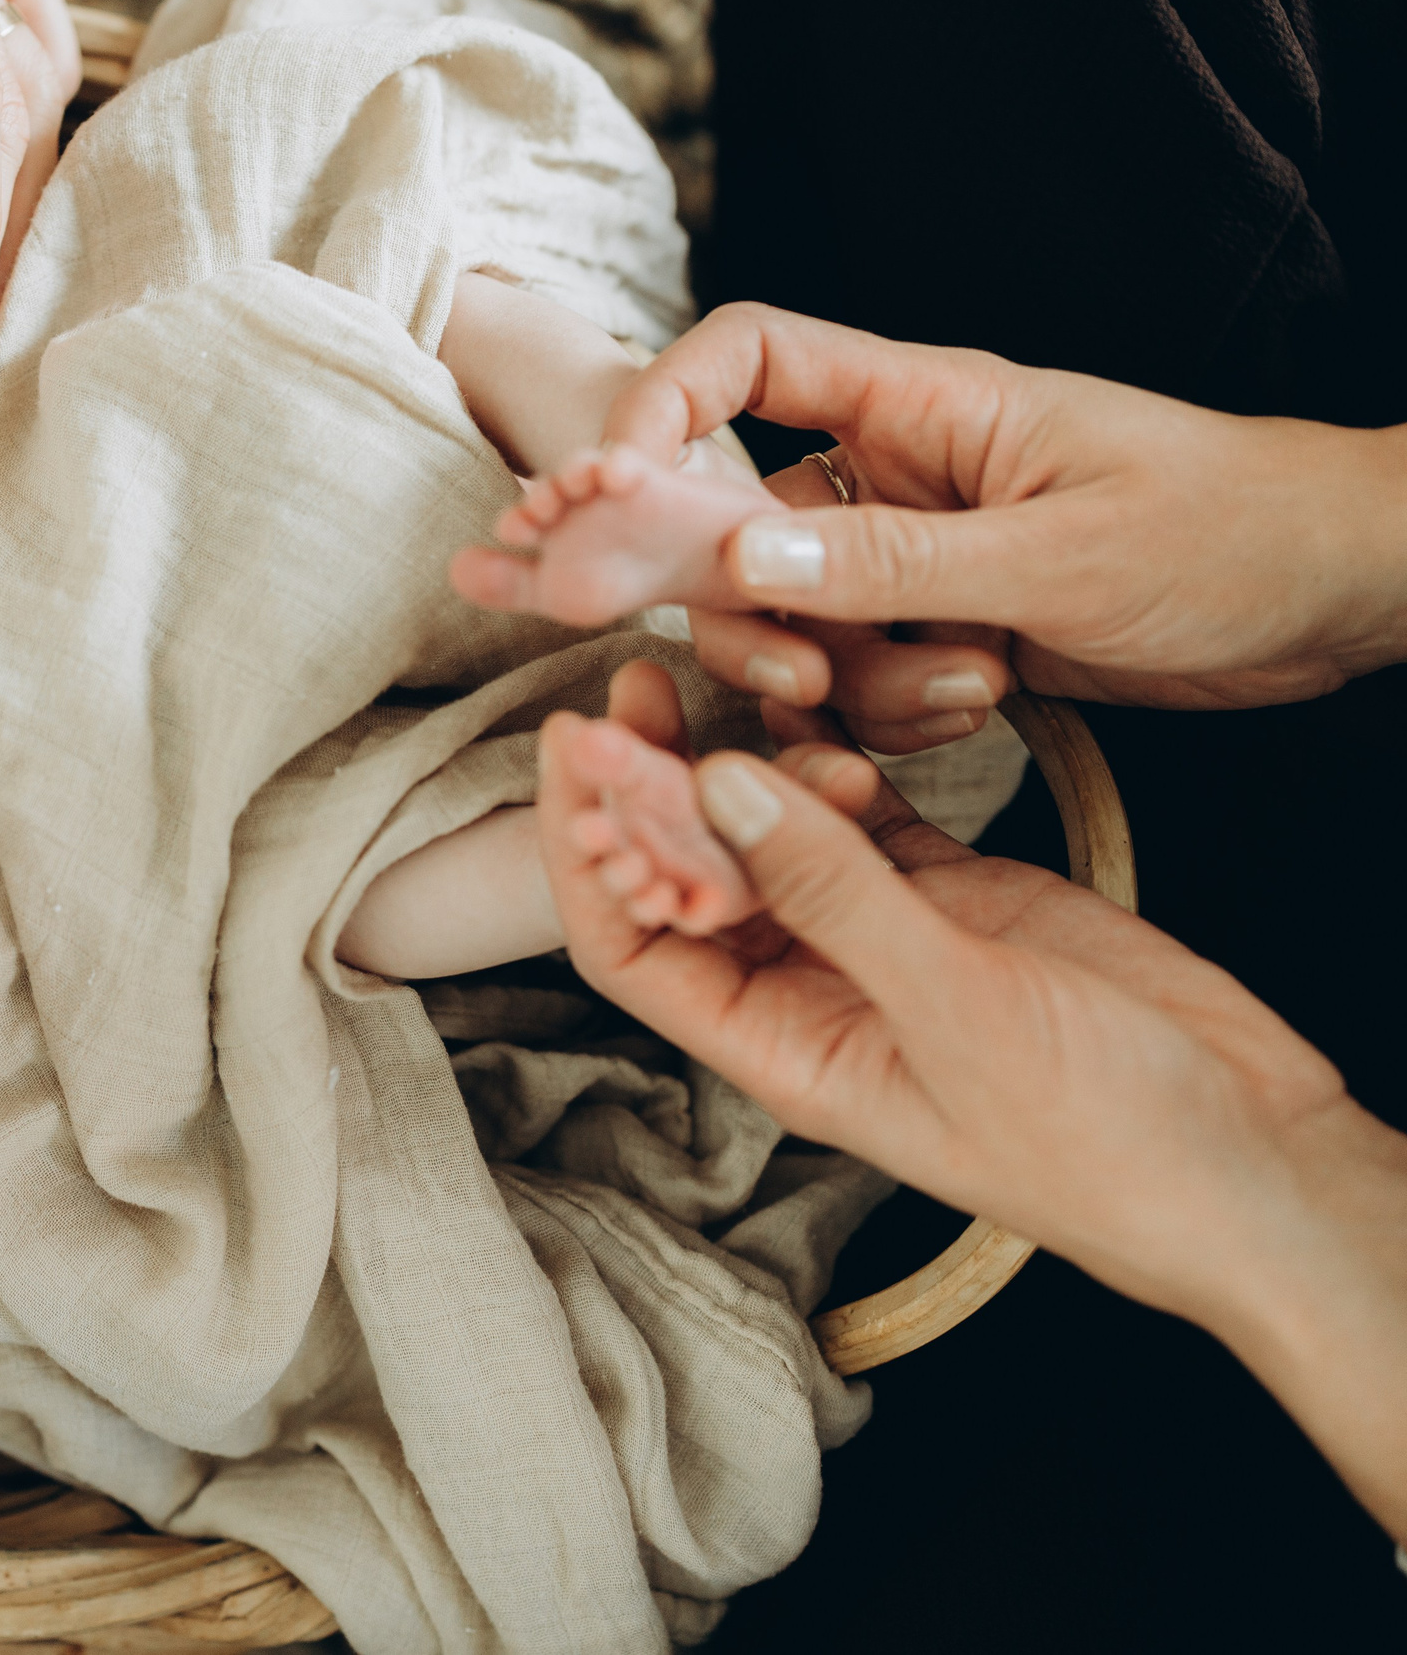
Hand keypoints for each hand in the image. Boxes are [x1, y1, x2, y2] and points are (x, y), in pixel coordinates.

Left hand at [536, 677, 1406, 1537]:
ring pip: (766, 832)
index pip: (630, 941)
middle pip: (682, 873)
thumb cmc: (1103, 1136)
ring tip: (743, 673)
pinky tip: (820, 696)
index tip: (575, 747)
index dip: (587, 847)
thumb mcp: (954, 1009)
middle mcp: (807, 991)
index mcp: (778, 1048)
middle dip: (646, 782)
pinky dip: (835, 753)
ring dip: (743, 759)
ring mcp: (875, 936)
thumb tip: (715, 785)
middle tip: (633, 680)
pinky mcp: (947, 893)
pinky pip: (859, 811)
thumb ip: (834, 893)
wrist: (1250, 1153)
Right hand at [599, 303, 1406, 749]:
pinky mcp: (935, 627)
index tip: (610, 495)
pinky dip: (892, 711)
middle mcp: (893, 473)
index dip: (658, 409)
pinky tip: (980, 705)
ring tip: (968, 686)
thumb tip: (735, 562)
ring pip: (793, 622)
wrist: (1335, 594)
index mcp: (919, 404)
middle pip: (733, 524)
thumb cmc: (1227, 530)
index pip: (745, 359)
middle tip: (797, 681)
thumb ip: (894, 563)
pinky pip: (853, 677)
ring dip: (853, 677)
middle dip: (745, 612)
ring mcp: (911, 556)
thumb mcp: (1060, 553)